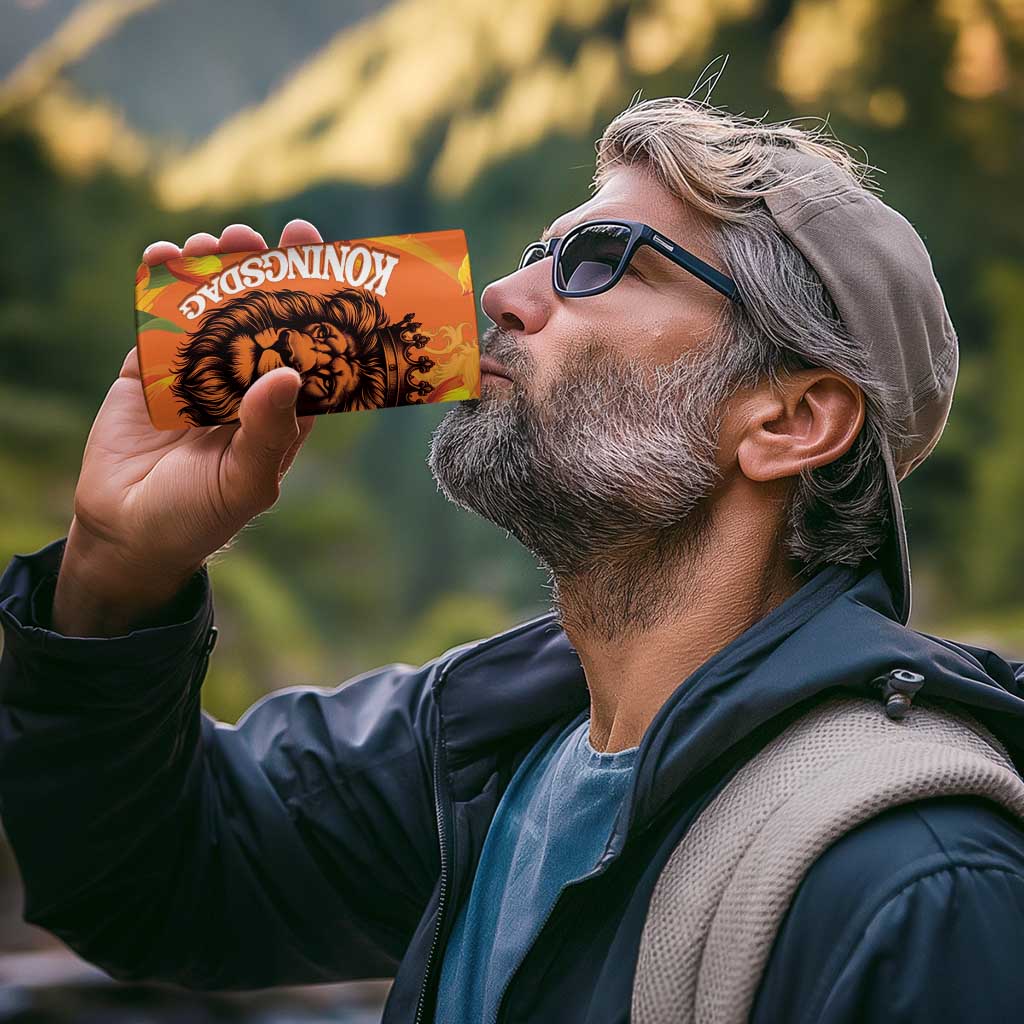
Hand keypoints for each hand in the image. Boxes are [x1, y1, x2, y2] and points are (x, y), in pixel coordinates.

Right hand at [53, 220, 322, 634]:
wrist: (127, 534)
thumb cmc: (199, 517)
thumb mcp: (245, 482)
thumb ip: (267, 432)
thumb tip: (288, 372)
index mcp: (281, 409)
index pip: (307, 347)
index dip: (315, 303)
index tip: (320, 258)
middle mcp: (244, 384)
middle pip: (260, 316)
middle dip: (264, 272)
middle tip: (264, 235)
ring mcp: (196, 374)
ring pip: (210, 310)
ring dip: (214, 270)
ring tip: (217, 240)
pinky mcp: (148, 371)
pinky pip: (156, 321)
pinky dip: (158, 287)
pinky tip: (163, 256)